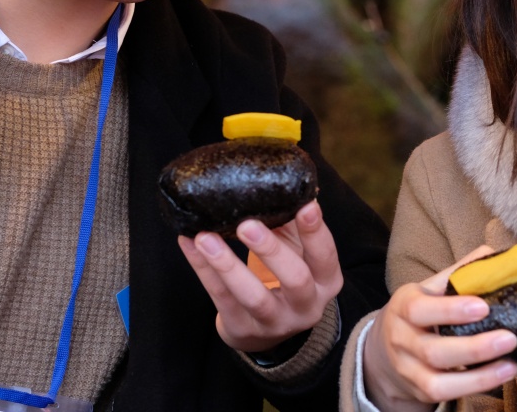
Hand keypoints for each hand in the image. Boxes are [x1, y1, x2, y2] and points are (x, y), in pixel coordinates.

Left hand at [177, 200, 343, 353]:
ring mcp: (274, 322)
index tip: (306, 205)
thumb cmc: (286, 276)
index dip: (316, 232)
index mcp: (326, 282)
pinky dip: (203, 269)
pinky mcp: (242, 329)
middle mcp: (306, 306)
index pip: (326, 255)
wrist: (268, 332)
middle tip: (247, 225)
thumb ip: (290, 224)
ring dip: (227, 265)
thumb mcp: (298, 253)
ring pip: (253, 296)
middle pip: (295, 279)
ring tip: (205, 237)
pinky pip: (220, 297)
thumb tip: (276, 184)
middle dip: (271, 250)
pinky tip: (190, 243)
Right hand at [362, 246, 516, 411]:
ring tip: (510, 364)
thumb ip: (459, 273)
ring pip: (438, 381)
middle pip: (433, 351)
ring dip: (478, 376)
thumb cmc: (419, 313)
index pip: (419, 310)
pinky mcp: (419, 390)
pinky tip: (499, 375)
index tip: (483, 307)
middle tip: (509, 339)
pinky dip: (474, 387)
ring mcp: (408, 369)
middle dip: (473, 348)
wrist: (385, 350)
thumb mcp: (430, 288)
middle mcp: (400, 339)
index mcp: (403, 306)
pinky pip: (446, 394)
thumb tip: (491, 253)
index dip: (450, 310)